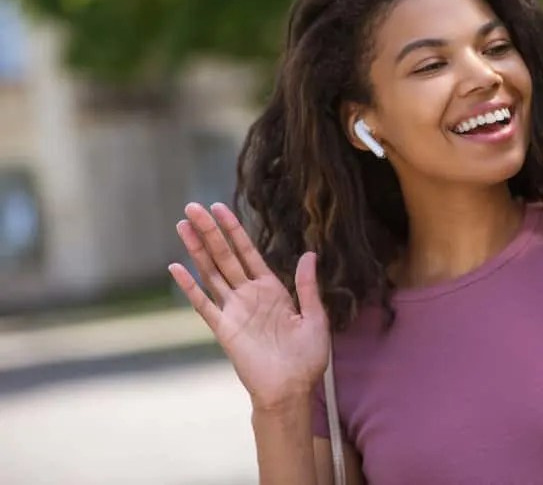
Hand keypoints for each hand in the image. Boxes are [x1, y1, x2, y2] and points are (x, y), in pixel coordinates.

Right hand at [169, 202, 329, 408]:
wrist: (293, 389)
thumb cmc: (307, 358)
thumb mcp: (314, 316)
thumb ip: (307, 286)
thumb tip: (309, 254)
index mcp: (271, 289)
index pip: (248, 252)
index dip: (234, 230)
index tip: (220, 207)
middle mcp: (249, 295)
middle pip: (225, 256)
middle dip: (210, 231)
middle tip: (192, 206)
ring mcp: (234, 310)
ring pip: (211, 273)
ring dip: (197, 249)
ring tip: (183, 226)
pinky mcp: (224, 329)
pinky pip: (204, 304)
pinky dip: (190, 286)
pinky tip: (176, 268)